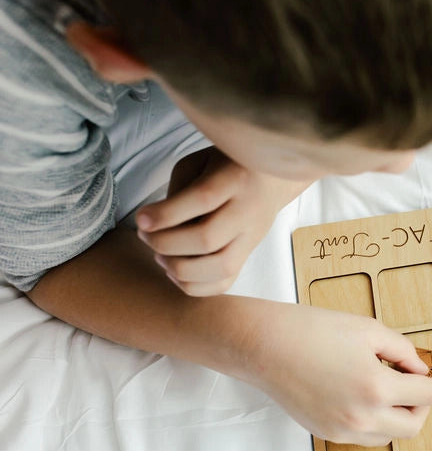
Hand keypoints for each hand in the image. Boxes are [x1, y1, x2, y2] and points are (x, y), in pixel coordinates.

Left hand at [135, 148, 306, 295]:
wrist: (271, 181)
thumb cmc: (226, 168)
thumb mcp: (199, 164)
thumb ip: (180, 190)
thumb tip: (158, 225)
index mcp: (236, 179)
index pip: (203, 200)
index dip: (166, 214)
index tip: (141, 219)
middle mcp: (249, 211)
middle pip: (208, 238)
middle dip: (167, 243)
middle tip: (145, 236)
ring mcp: (252, 237)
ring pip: (221, 267)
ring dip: (181, 269)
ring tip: (160, 257)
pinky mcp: (248, 255)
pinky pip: (225, 283)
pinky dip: (195, 286)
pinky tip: (175, 273)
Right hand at [245, 301, 431, 444]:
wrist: (263, 346)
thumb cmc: (314, 330)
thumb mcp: (369, 330)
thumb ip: (403, 352)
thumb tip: (420, 371)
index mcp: (377, 389)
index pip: (429, 395)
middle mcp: (362, 418)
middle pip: (412, 426)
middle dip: (423, 405)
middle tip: (418, 381)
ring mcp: (342, 431)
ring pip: (388, 436)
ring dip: (399, 416)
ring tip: (390, 387)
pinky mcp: (326, 433)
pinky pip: (364, 436)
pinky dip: (376, 421)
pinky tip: (366, 396)